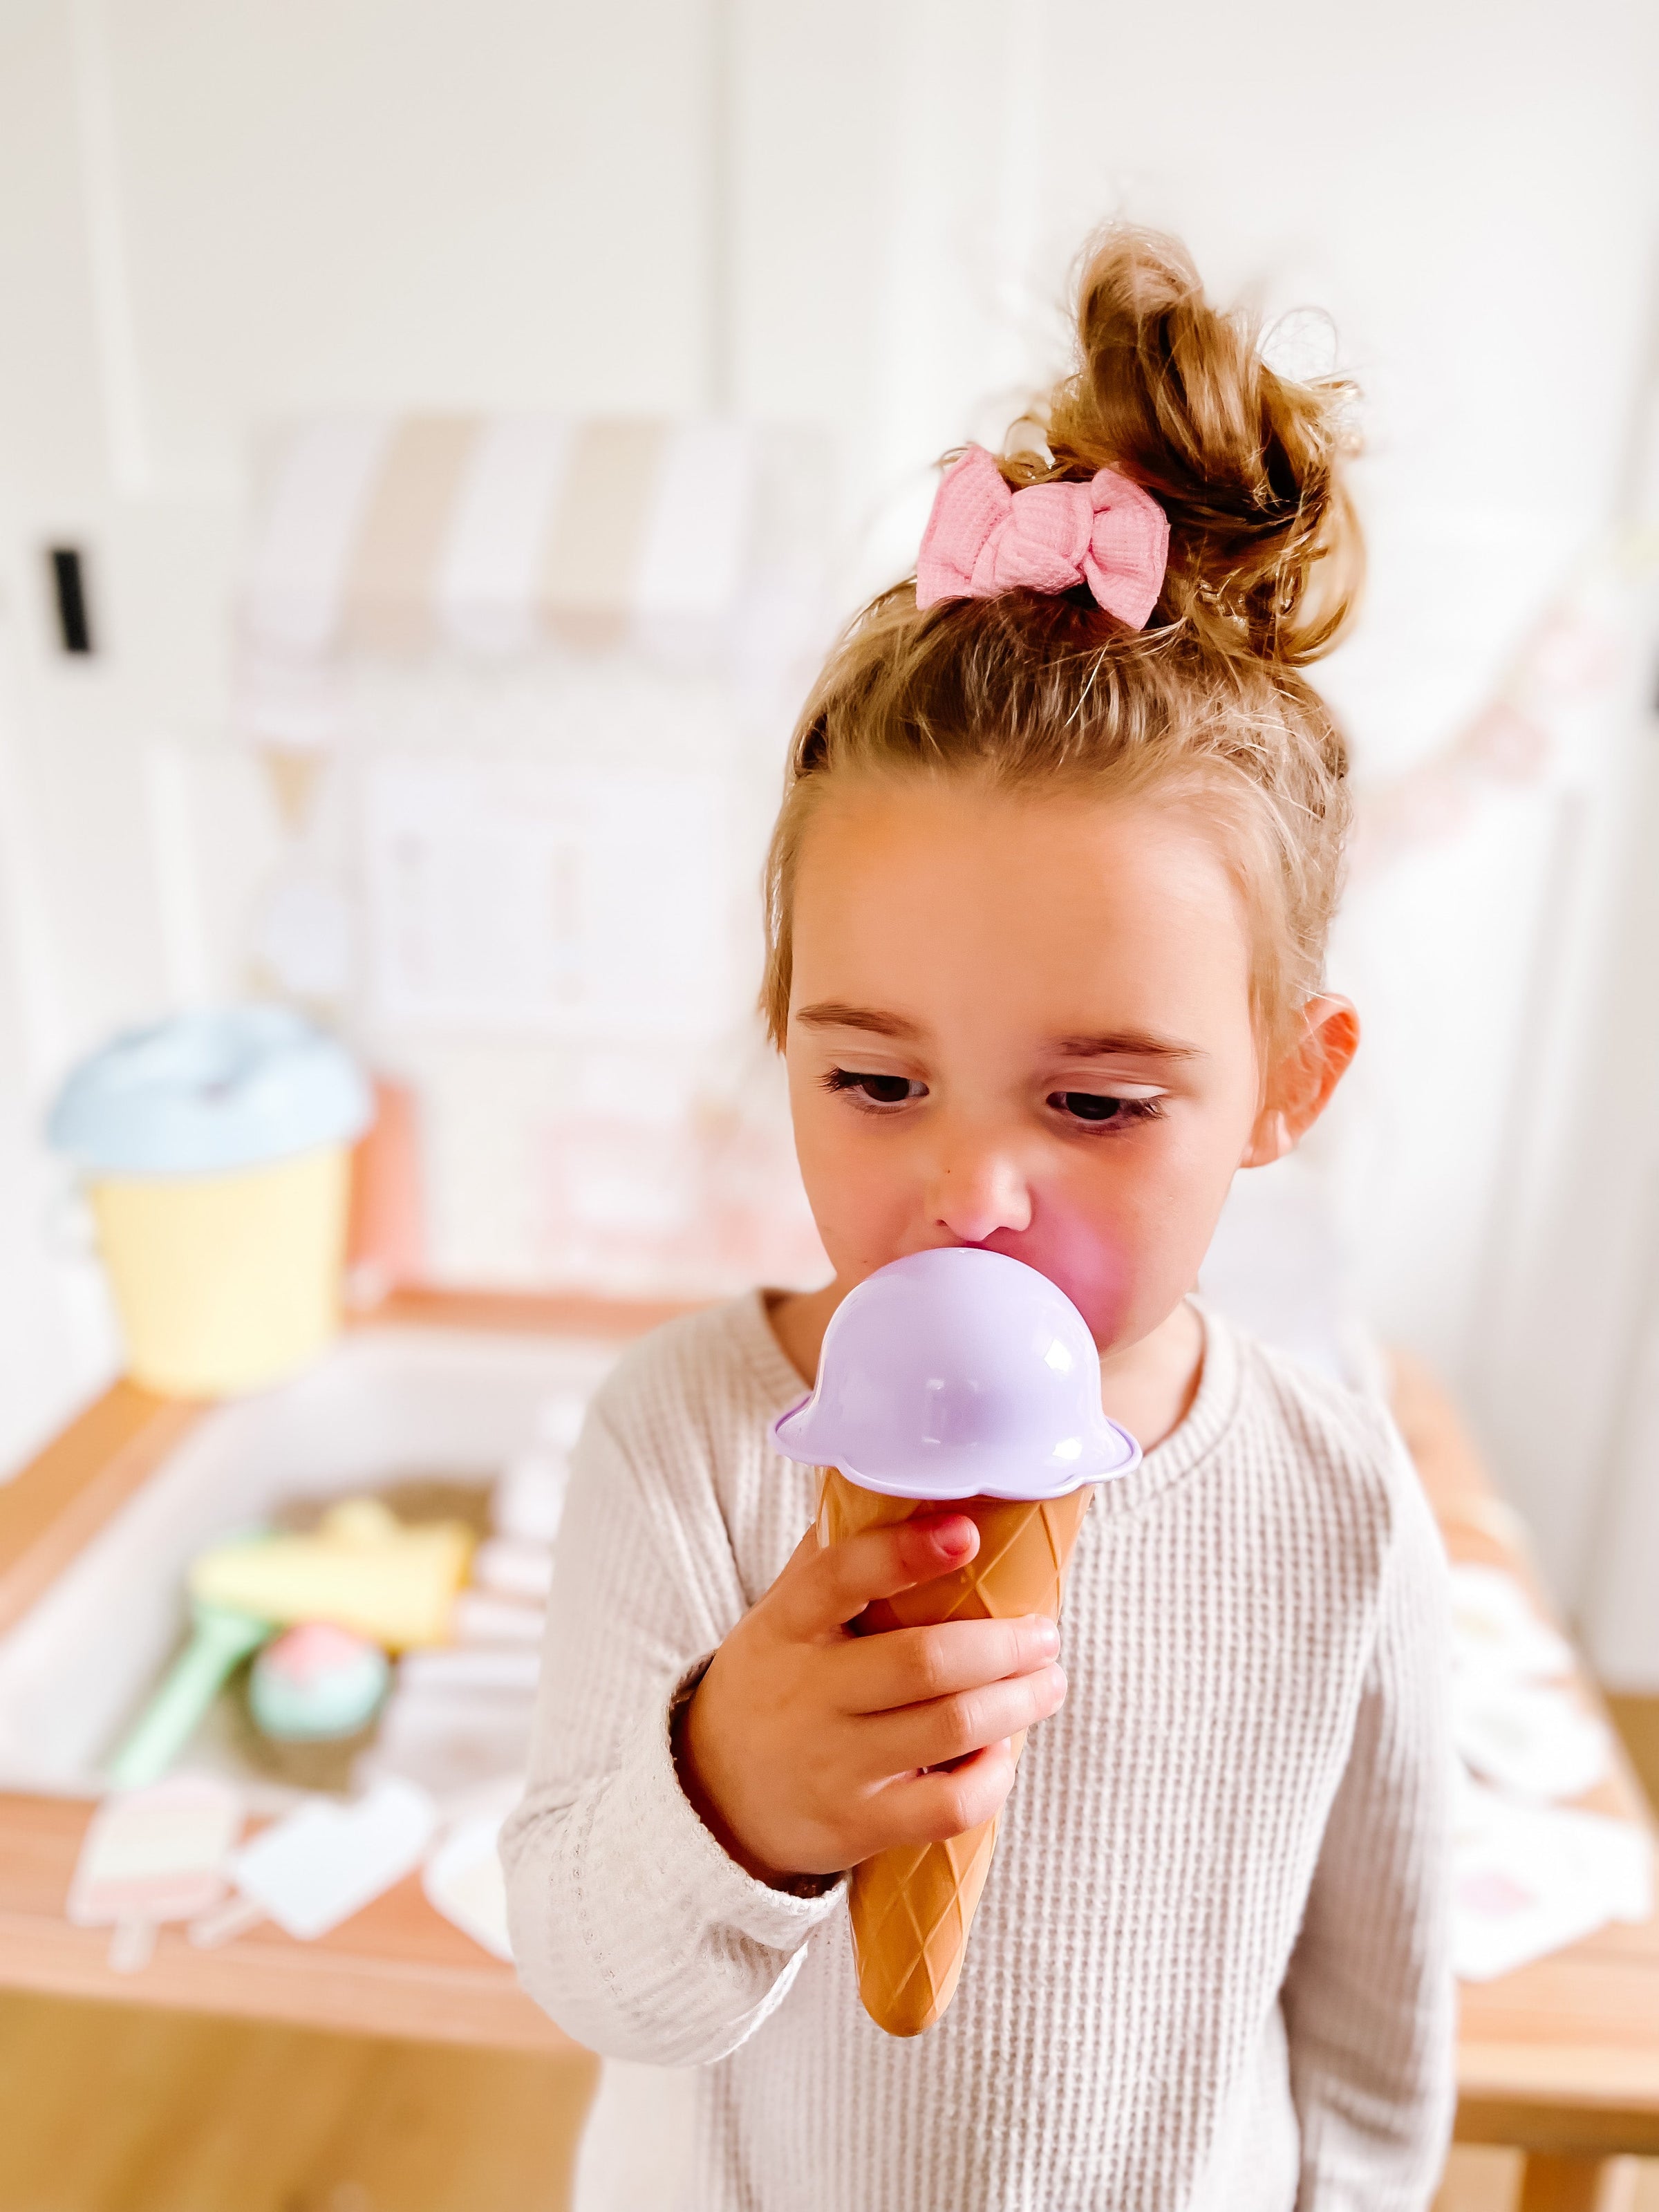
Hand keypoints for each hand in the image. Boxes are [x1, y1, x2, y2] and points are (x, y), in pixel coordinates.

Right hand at [676, 1513, 1066, 1885]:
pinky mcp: (856, 1826)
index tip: (967, 1533)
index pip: (843, 1577)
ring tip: (1048, 1681)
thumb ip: (835, 1558)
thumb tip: (908, 1488)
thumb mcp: (782, 1615)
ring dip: (1018, 1702)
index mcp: (788, 1626)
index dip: (907, 1552)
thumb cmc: (776, 1679)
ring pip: (950, 1729)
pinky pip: (947, 1805)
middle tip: (1045, 1634)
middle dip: (1005, 1645)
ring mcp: (831, 1764)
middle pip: (924, 1663)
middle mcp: (806, 1694)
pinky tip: (1004, 1751)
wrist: (712, 1793)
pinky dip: (992, 1776)